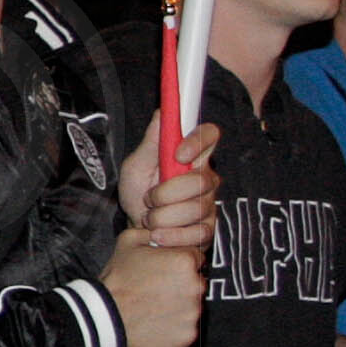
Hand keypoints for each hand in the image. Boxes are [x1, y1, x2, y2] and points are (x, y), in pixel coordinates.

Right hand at [104, 225, 205, 346]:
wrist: (105, 316)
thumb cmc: (117, 278)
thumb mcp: (127, 241)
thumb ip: (151, 233)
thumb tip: (161, 231)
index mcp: (184, 262)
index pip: (195, 258)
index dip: (178, 261)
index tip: (163, 269)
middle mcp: (196, 287)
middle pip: (197, 282)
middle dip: (181, 284)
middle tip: (157, 288)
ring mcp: (193, 313)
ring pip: (192, 305)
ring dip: (178, 305)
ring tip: (154, 306)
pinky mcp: (188, 335)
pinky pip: (186, 327)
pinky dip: (174, 326)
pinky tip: (155, 321)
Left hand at [122, 115, 222, 254]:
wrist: (135, 227)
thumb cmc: (137, 192)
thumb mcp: (136, 166)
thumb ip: (152, 142)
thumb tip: (163, 111)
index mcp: (191, 157)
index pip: (210, 136)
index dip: (198, 141)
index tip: (178, 154)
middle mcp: (206, 178)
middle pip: (202, 180)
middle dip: (167, 193)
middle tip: (149, 198)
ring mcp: (209, 204)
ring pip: (197, 208)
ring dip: (164, 216)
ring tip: (150, 217)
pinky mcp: (208, 229)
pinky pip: (198, 233)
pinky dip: (172, 235)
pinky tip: (159, 234)